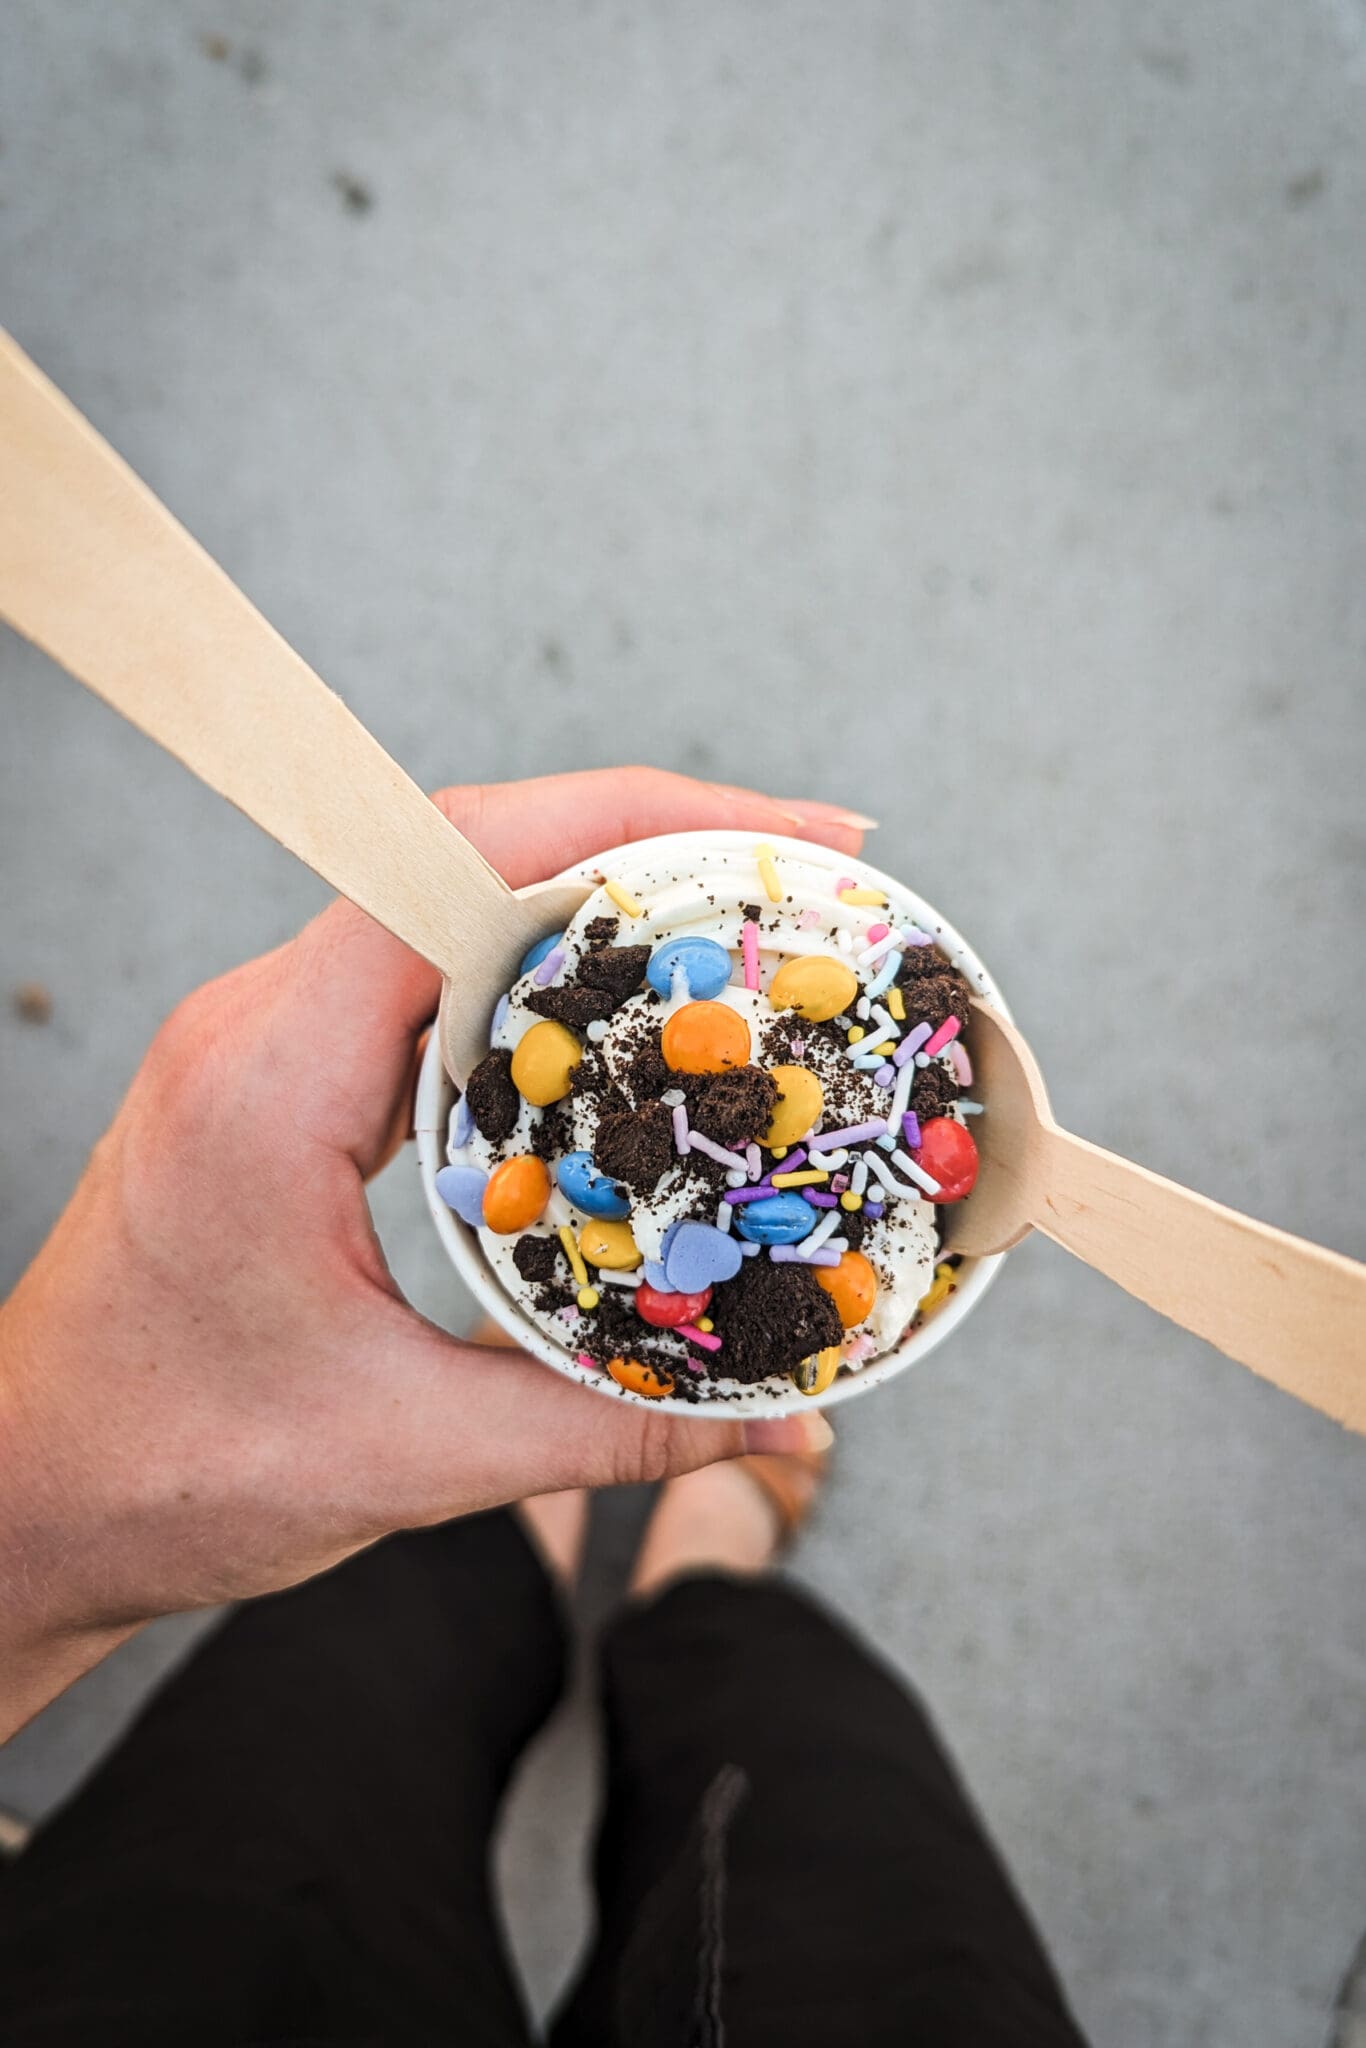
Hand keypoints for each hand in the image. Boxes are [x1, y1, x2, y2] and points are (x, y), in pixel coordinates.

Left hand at [0, 769, 864, 1734]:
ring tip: (732, 924)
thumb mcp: (410, 1456)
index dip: (623, 818)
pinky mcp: (277, 1072)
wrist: (22, 1498)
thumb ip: (610, 1428)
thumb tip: (784, 1433)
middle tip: (797, 877)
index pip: (451, 862)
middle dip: (643, 838)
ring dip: (589, 890)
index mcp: (271, 1080)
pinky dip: (532, 962)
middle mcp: (256, 1025)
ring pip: (441, 900)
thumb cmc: (163, 1472)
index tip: (768, 842)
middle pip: (462, 851)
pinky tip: (617, 1006)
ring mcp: (260, 1038)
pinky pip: (418, 970)